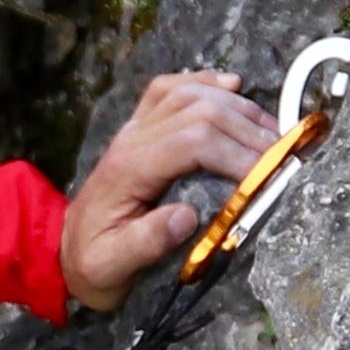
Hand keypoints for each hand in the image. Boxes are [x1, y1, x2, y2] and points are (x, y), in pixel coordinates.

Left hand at [60, 68, 285, 312]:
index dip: (237, 153)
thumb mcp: (110, 267)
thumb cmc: (92, 263)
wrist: (64, 251)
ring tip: (274, 134)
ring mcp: (136, 128)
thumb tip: (186, 218)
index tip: (270, 176)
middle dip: (249, 130)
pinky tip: (234, 85)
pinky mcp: (140, 127)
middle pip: (199, 111)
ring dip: (237, 108)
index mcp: (129, 169)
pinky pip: (171, 89)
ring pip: (190, 94)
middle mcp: (132, 138)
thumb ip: (145, 243)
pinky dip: (205, 82)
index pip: (193, 141)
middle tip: (285, 158)